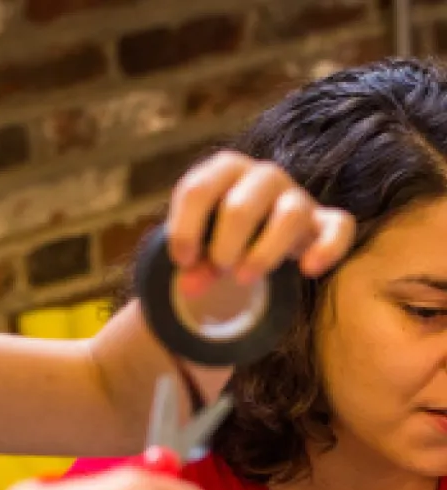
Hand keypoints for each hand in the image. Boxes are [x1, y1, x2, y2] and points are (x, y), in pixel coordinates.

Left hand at [166, 151, 355, 297]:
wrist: (258, 234)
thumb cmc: (221, 234)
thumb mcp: (202, 247)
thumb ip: (194, 265)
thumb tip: (188, 288)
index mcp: (224, 170)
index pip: (198, 190)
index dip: (185, 230)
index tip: (183, 261)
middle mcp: (262, 175)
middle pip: (240, 207)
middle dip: (224, 246)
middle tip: (219, 269)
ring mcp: (296, 196)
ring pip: (289, 215)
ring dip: (263, 254)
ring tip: (244, 278)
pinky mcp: (323, 221)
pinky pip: (339, 226)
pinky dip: (327, 248)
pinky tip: (308, 270)